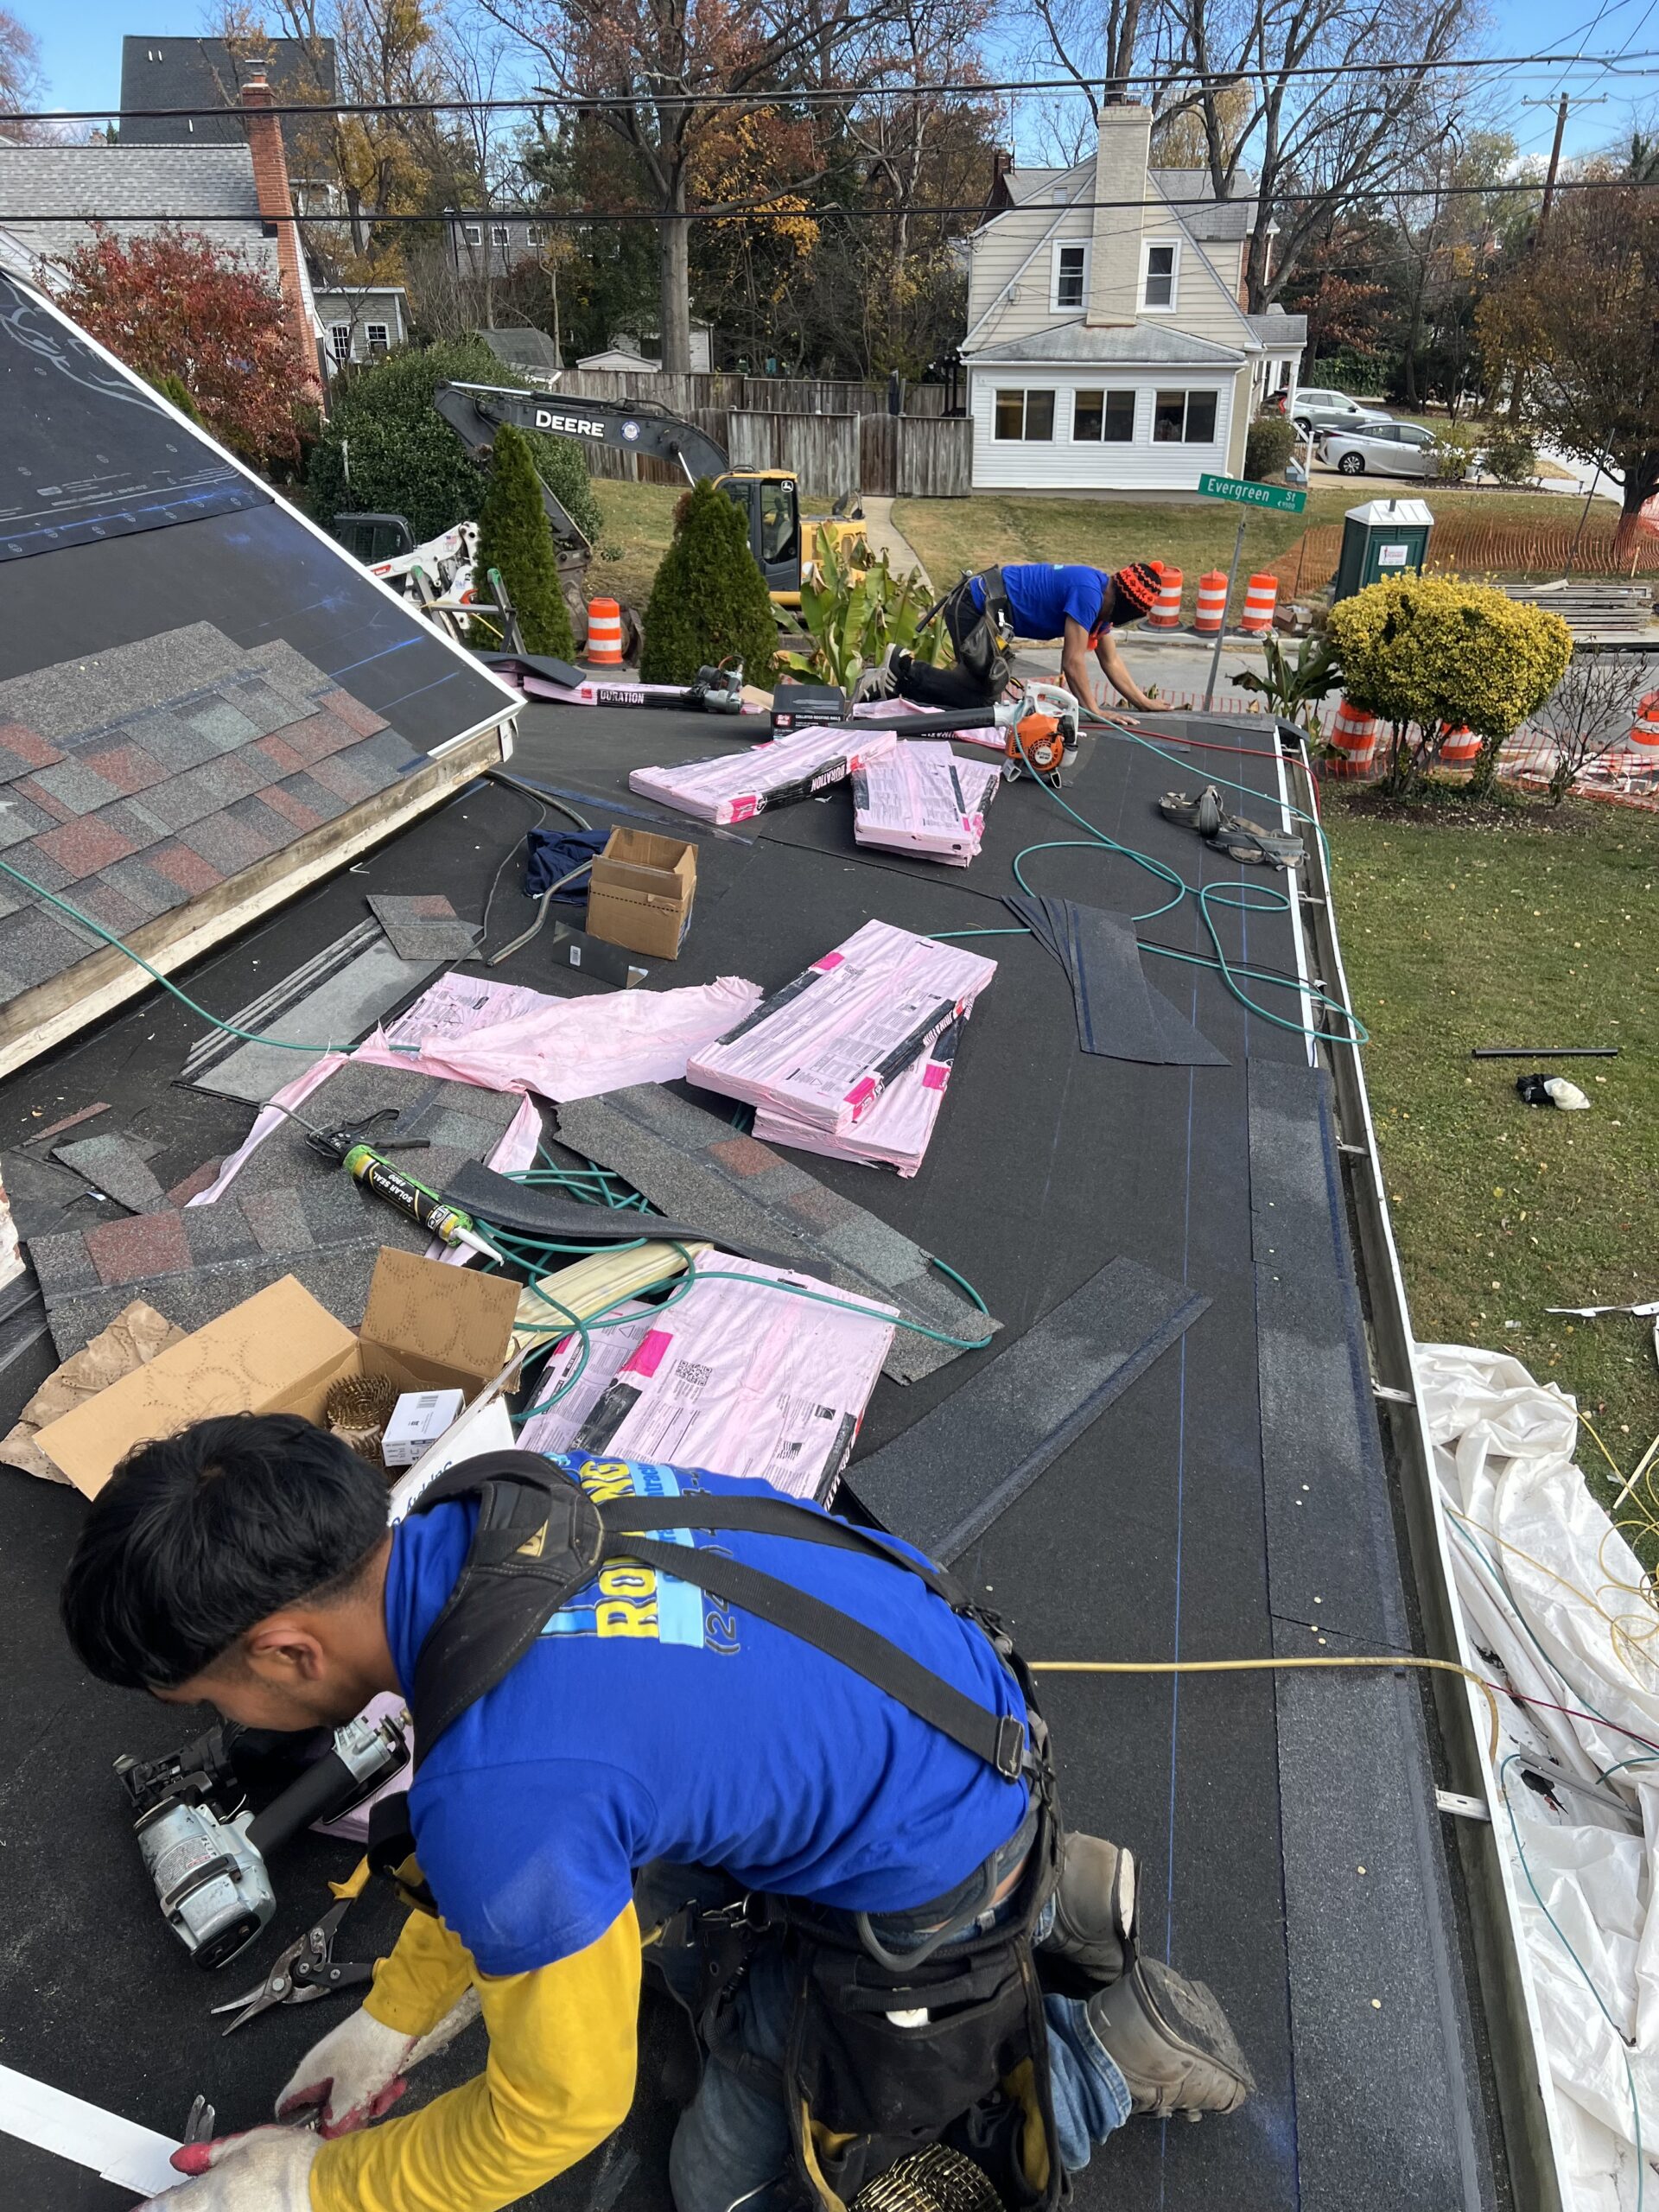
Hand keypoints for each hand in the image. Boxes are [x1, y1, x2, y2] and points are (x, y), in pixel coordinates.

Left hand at [135, 2125, 317, 2208]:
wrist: (327, 2189)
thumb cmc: (294, 2164)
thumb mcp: (250, 2143)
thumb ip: (212, 2154)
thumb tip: (184, 2158)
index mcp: (208, 2195)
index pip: (164, 2206)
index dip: (150, 2209)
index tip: (143, 2209)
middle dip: (178, 2207)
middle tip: (179, 2202)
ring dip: (203, 2208)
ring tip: (223, 2200)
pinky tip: (243, 2205)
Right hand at [276, 1989, 480, 2135]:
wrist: (401, 2015)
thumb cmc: (371, 2054)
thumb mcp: (353, 2095)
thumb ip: (336, 2120)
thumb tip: (328, 2134)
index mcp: (309, 2075)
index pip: (286, 2106)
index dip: (296, 2126)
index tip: (317, 2138)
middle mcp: (321, 2069)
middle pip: (324, 2106)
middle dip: (348, 2116)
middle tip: (367, 2115)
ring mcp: (342, 2062)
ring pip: (349, 2096)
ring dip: (370, 2101)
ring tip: (388, 2094)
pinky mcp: (362, 2057)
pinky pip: (365, 2082)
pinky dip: (380, 2086)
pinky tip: (397, 2084)